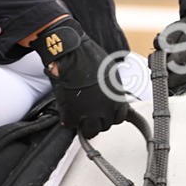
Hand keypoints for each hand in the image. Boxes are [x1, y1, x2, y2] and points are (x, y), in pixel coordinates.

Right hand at [30, 17, 128, 138]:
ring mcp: (90, 113)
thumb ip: (112, 90)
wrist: (74, 54)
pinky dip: (68, 120)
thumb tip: (109, 96)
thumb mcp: (111, 75)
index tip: (104, 113)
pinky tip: (66, 113)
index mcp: (118, 99)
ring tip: (78, 119)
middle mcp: (107, 109)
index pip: (119, 118)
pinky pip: (70, 124)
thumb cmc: (91, 58)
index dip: (110, 116)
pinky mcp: (72, 113)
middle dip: (97, 121)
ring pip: (90, 131)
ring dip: (84, 126)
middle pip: (105, 126)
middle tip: (89, 115)